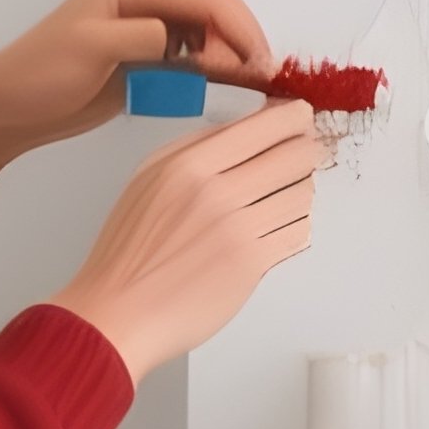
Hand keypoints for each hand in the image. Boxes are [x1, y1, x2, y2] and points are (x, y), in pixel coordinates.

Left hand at [0, 0, 275, 181]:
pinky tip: (234, 89)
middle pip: (215, 14)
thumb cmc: (41, 75)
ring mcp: (148, 31)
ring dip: (236, 58)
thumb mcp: (91, 50)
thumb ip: (142, 38)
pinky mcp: (149, 60)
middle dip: (245, 42)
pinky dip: (218, 72)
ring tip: (257, 88)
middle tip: (267, 81)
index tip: (262, 67)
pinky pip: (195, 60)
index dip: (241, 29)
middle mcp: (144, 1)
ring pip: (210, 37)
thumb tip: (184, 38)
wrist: (11, 107)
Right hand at [45, 97, 323, 386]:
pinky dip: (296, 227)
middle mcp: (216, 192)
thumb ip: (193, 151)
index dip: (292, 118)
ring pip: (301, 195)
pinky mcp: (253, 264)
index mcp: (188, 164)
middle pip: (292, 156)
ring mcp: (238, 229)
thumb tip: (244, 132)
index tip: (302, 117)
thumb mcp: (149, 180)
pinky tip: (280, 228)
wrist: (120, 311)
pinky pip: (297, 233)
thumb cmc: (129, 252)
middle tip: (307, 153)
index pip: (261, 127)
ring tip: (287, 196)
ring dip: (302, 192)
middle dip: (307, 152)